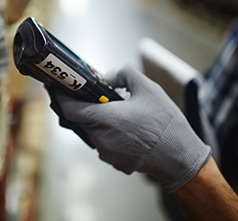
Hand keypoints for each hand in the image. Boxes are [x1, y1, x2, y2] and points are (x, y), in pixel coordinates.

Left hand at [53, 64, 210, 191]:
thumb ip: (122, 74)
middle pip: (80, 119)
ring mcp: (106, 153)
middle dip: (83, 105)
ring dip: (98, 120)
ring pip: (92, 131)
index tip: (56, 87)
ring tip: (118, 112)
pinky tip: (127, 128)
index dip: (60, 96)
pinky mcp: (114, 162)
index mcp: (104, 119)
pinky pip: (103, 143)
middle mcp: (100, 139)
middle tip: (94, 94)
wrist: (181, 159)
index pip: (69, 108)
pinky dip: (108, 133)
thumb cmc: (165, 124)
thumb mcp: (148, 88)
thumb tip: (105, 77)